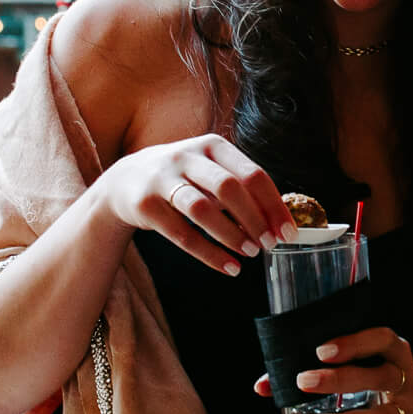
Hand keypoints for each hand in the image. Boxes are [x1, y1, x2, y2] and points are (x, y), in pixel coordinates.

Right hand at [92, 134, 291, 276]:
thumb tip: (277, 222)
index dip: (273, 206)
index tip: (288, 232)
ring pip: (202, 209)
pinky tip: (229, 267)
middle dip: (255, 219)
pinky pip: (181, 233)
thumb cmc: (182, 179)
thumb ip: (240, 189)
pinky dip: (209, 254)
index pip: (252, 175)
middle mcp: (186, 157)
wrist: (124, 181)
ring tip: (251, 253)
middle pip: (229, 187)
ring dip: (231, 235)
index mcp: (212, 147)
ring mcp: (162, 179)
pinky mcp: (144, 204)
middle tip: (270, 244)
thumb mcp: (209, 171)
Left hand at [254, 327, 412, 413]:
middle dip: (340, 380)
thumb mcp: (361, 363)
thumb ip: (314, 367)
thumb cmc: (374, 377)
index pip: (382, 340)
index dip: (355, 343)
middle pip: (379, 377)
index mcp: (396, 352)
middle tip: (303, 381)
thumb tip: (262, 386)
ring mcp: (406, 412)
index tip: (321, 351)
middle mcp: (406, 380)